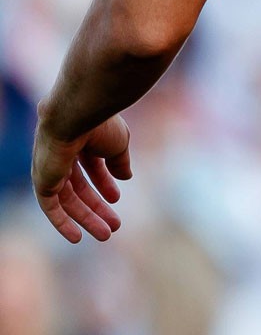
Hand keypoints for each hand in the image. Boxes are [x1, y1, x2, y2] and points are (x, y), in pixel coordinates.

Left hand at [32, 110, 132, 243]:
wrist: (77, 115)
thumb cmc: (101, 124)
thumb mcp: (118, 144)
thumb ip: (120, 161)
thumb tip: (125, 177)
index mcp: (81, 140)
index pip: (91, 166)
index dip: (104, 182)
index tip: (117, 197)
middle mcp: (62, 155)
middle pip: (78, 187)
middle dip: (96, 206)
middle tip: (114, 224)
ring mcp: (50, 169)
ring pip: (68, 200)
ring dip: (86, 218)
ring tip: (106, 234)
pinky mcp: (42, 181)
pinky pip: (50, 207)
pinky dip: (62, 223)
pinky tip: (77, 238)